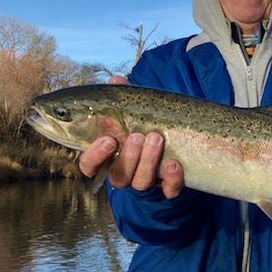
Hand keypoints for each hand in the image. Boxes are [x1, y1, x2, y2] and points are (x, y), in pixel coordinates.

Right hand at [77, 76, 184, 198]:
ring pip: (141, 183)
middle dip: (127, 156)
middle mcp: (126, 173)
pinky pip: (169, 191)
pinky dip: (172, 179)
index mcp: (110, 156)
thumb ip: (123, 98)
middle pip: (118, 176)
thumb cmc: (147, 124)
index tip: (108, 140)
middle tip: (137, 135)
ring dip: (148, 161)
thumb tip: (115, 80)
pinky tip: (175, 163)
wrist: (181, 142)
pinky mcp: (170, 187)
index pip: (90, 165)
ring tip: (156, 138)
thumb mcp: (136, 110)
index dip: (94, 157)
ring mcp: (149, 181)